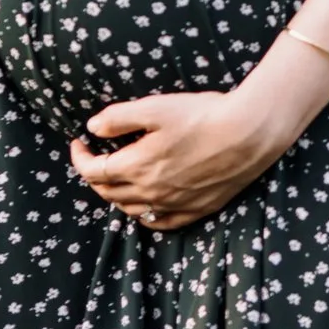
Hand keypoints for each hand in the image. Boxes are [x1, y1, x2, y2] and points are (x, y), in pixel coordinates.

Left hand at [69, 40, 328, 229]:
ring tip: (116, 179)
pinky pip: (161, 221)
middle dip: (95, 177)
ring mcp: (174, 203)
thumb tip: (92, 128)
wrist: (249, 133)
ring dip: (116, 196)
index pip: (95, 171)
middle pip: (109, 193)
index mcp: (137, 165)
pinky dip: (145, 215)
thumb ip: (119, 118)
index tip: (79, 143)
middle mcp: (151, 191)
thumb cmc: (203, 114)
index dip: (80, 158)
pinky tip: (145, 207)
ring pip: (132, 210)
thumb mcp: (156, 107)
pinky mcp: (197, 208)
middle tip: (95, 159)